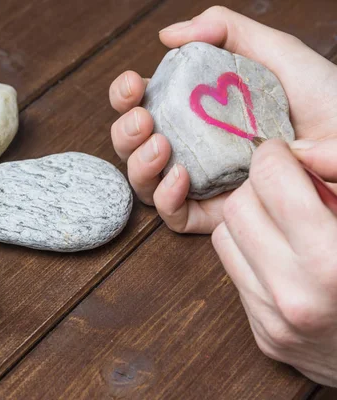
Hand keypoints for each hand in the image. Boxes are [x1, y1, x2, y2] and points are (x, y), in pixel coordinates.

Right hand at [109, 6, 336, 232]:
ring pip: (143, 181)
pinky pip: (171, 215)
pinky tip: (179, 176)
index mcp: (196, 110)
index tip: (132, 84)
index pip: (146, 103)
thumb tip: (168, 36)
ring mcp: (199, 181)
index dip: (126, 95)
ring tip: (159, 145)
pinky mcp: (212, 214)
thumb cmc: (322, 99)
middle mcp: (191, 146)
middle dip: (125, 131)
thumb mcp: (273, 53)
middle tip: (143, 119)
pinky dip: (164, 196)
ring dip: (137, 162)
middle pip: (133, 145)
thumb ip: (225, 31)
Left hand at [212, 137, 336, 385]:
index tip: (284, 155)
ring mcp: (275, 323)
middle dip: (258, 187)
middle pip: (237, 207)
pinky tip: (286, 256)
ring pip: (226, 238)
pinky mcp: (266, 337)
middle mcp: (295, 296)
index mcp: (332, 261)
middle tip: (286, 188)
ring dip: (249, 221)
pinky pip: (235, 275)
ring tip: (286, 222)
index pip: (269, 180)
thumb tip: (296, 150)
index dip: (275, 156)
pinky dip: (253, 255)